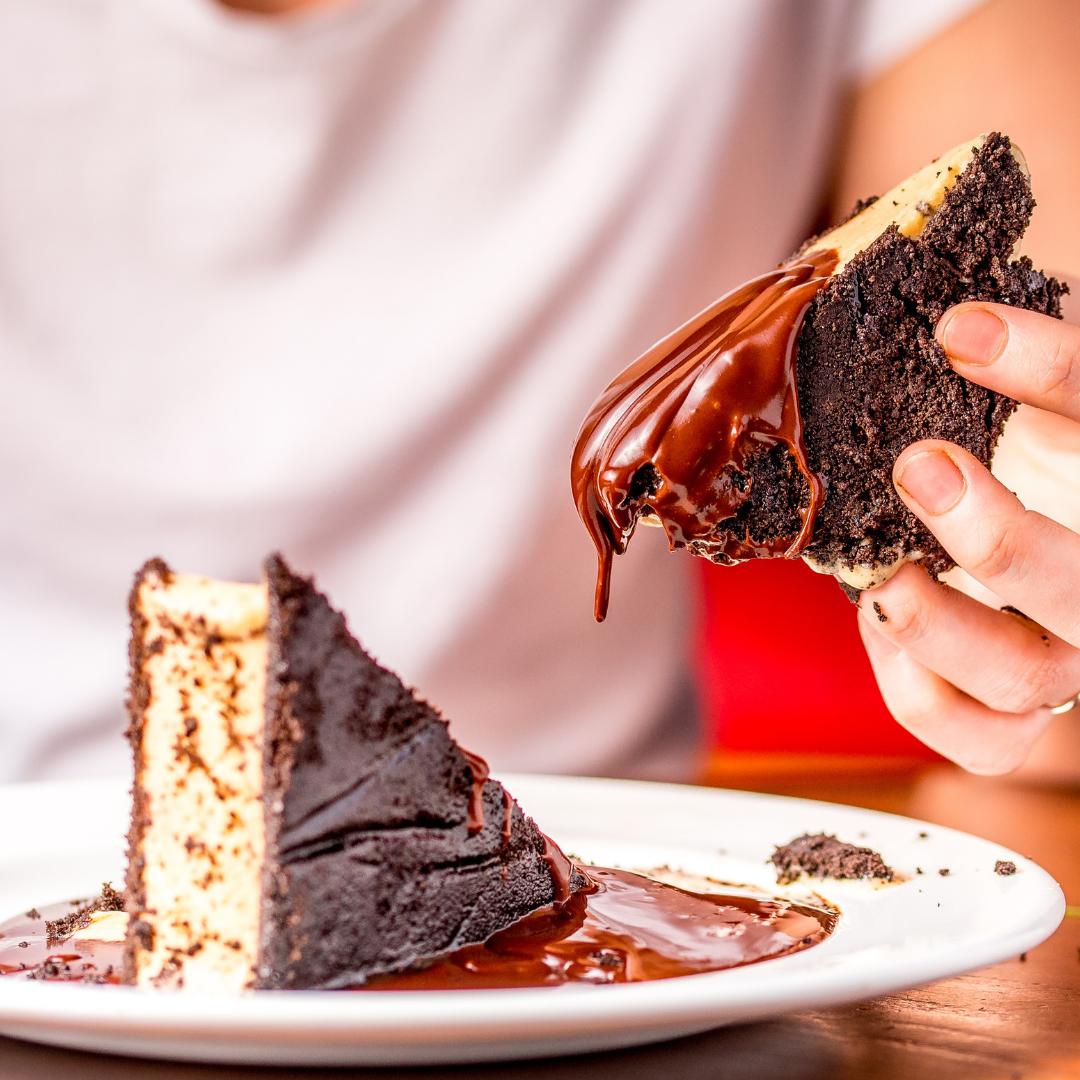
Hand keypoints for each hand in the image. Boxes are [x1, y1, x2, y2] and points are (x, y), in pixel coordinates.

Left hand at [857, 301, 1079, 774]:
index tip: (960, 329)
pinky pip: (977, 739)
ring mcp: (1069, 661)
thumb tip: (938, 318)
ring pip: (1029, 680)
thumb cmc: (1023, 450)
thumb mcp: (1025, 401)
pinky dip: (917, 691)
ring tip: (883, 580)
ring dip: (944, 628)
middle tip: (920, 469)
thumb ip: (1011, 363)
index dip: (1053, 369)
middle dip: (1002, 537)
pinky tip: (876, 620)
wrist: (1027, 524)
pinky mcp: (1015, 717)